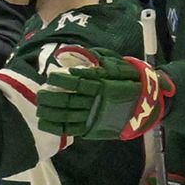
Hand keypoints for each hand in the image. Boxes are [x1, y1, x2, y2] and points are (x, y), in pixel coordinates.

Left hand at [36, 49, 175, 140]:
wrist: (146, 107)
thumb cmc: (131, 82)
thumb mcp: (118, 65)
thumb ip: (99, 60)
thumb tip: (78, 55)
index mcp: (103, 85)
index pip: (79, 82)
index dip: (64, 80)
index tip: (51, 76)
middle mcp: (97, 102)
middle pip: (69, 99)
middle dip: (52, 97)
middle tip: (40, 93)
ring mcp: (95, 116)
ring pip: (68, 115)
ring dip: (51, 112)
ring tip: (39, 108)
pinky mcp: (93, 128)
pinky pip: (73, 129)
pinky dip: (58, 127)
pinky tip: (45, 123)